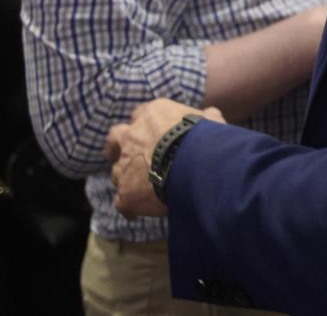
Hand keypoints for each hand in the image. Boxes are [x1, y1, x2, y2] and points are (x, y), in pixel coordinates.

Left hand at [105, 99, 224, 218]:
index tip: (148, 132)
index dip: (144, 125)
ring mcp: (125, 165)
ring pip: (118, 172)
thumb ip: (206, 117)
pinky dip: (129, 206)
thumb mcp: (211, 122)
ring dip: (127, 179)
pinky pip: (121, 202)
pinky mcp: (126, 192)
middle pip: (116, 138)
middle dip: (117, 147)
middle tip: (122, 155)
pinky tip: (137, 213)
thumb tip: (210, 113)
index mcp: (152, 115)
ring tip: (142, 190)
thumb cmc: (203, 139)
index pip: (141, 115)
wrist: (194, 164)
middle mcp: (132, 136)